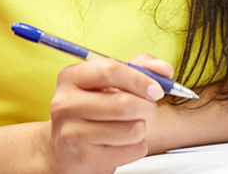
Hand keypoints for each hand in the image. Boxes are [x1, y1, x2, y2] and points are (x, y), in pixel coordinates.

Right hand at [47, 55, 171, 173]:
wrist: (62, 150)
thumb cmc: (91, 109)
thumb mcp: (108, 82)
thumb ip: (138, 67)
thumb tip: (164, 70)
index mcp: (71, 78)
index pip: (110, 70)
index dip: (140, 79)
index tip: (156, 89)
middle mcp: (66, 104)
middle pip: (124, 104)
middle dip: (147, 107)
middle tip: (147, 109)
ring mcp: (72, 133)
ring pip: (133, 129)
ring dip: (142, 127)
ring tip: (130, 125)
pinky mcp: (85, 159)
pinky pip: (132, 150)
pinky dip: (136, 146)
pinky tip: (121, 143)